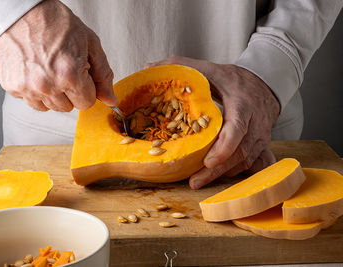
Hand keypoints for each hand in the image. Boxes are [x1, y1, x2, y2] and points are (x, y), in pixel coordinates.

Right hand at [0, 0, 116, 111]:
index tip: (81, 75)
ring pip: (50, 107)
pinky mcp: (12, 87)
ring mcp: (27, 88)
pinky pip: (31, 101)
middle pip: (68, 107)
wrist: (21, 12)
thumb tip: (110, 100)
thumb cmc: (55, 23)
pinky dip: (36, 91)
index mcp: (69, 75)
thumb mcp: (90, 44)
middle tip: (64, 68)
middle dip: (71, 92)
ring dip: (53, 93)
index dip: (86, 89)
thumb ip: (103, 76)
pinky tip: (36, 72)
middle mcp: (47, 85)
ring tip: (49, 69)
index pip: (86, 103)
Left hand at [146, 56, 280, 188]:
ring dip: (223, 173)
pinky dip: (240, 174)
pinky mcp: (263, 146)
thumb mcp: (209, 68)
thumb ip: (181, 66)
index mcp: (242, 103)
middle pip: (240, 152)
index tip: (207, 161)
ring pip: (246, 161)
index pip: (238, 127)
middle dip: (217, 169)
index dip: (225, 146)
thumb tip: (148, 67)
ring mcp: (261, 137)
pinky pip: (256, 165)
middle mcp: (255, 123)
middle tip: (194, 181)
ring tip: (198, 181)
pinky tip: (221, 178)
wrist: (265, 84)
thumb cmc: (233, 79)